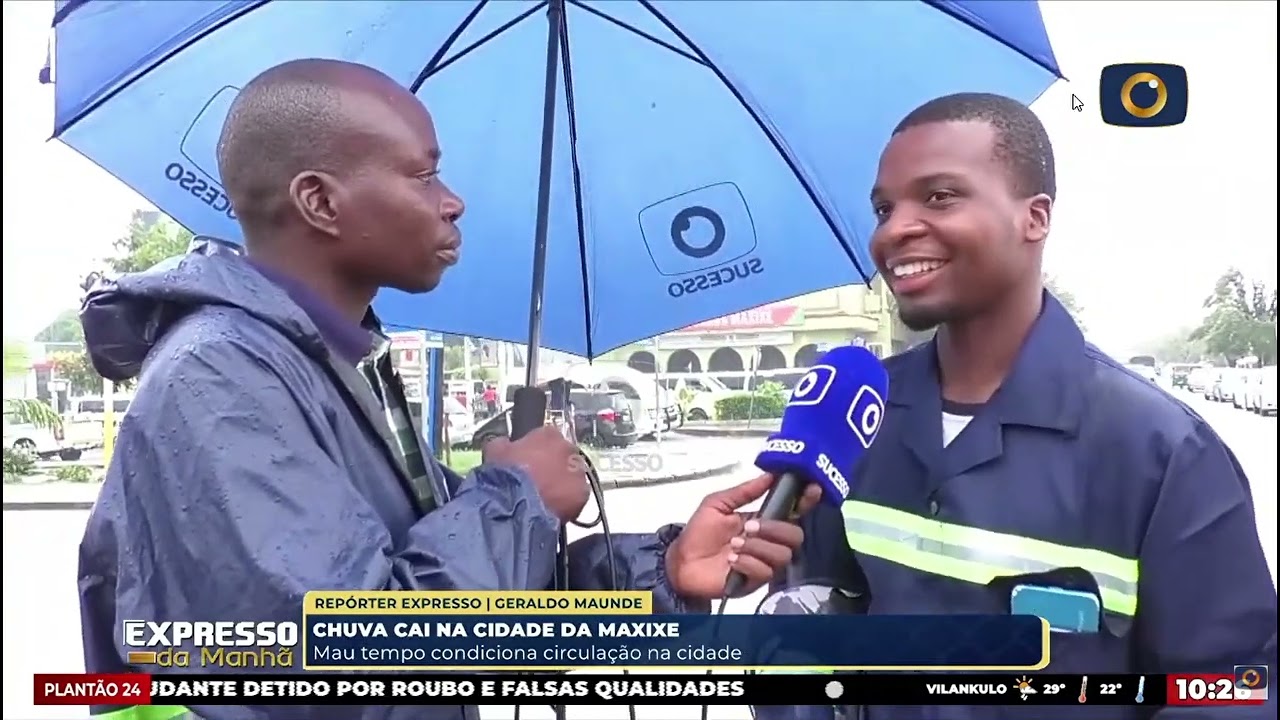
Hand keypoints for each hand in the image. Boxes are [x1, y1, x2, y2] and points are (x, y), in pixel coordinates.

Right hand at [482, 426, 588, 521]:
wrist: (513, 503)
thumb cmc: (503, 475)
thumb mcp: (494, 451)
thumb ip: (503, 444)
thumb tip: (503, 444)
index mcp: (548, 434)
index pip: (546, 438)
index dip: (537, 453)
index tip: (529, 464)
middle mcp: (568, 449)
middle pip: (563, 457)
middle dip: (553, 468)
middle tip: (538, 482)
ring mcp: (578, 472)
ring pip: (572, 477)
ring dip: (561, 485)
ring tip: (544, 499)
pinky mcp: (582, 495)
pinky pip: (576, 498)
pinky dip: (567, 503)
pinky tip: (552, 509)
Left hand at [665, 474, 821, 599]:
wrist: (680, 562)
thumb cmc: (697, 534)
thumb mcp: (717, 503)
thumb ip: (744, 491)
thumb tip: (768, 475)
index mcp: (762, 521)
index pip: (793, 511)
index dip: (805, 501)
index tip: (810, 489)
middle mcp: (767, 542)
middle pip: (796, 536)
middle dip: (775, 529)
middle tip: (749, 527)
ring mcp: (762, 562)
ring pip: (783, 555)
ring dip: (758, 547)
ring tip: (734, 544)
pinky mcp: (754, 581)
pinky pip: (765, 572)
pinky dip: (747, 563)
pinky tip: (732, 560)